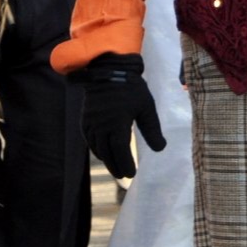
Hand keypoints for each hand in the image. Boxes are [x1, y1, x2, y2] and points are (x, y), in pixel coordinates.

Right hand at [78, 53, 164, 180]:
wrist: (107, 71)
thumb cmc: (131, 88)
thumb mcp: (146, 108)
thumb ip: (152, 129)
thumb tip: (161, 149)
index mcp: (117, 124)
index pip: (120, 151)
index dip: (126, 164)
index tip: (132, 174)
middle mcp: (101, 127)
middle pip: (108, 153)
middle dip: (116, 166)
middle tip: (125, 175)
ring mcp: (90, 124)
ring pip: (97, 148)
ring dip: (107, 160)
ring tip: (116, 168)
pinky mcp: (85, 120)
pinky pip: (89, 140)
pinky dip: (96, 149)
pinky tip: (103, 153)